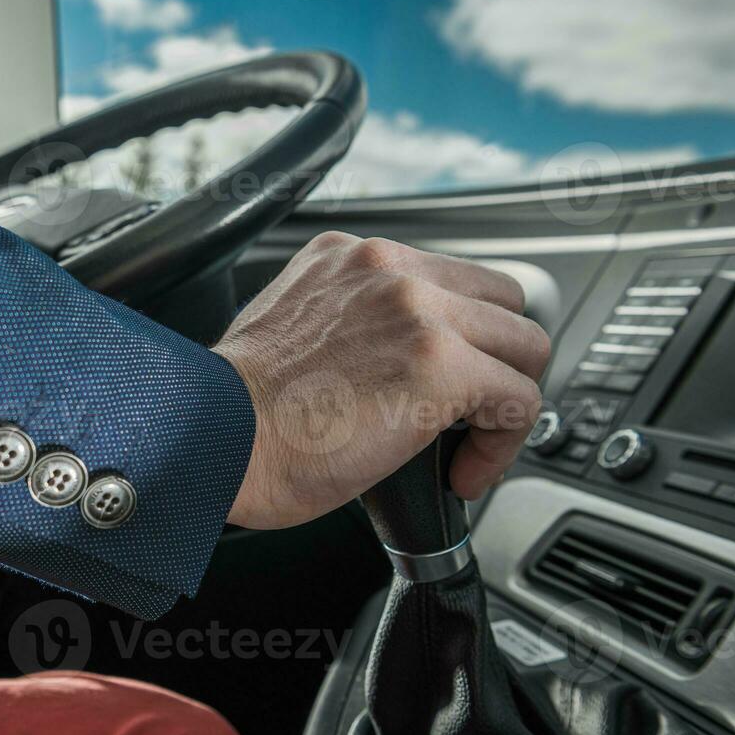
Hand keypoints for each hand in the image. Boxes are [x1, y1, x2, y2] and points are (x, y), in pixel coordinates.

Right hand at [214, 233, 549, 529]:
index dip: (459, 338)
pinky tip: (462, 475)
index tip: (440, 387)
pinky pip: (519, 400)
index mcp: (350, 258)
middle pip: (501, 301)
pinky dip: (501, 445)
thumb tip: (367, 368)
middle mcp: (389, 269)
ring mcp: (420, 313)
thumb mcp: (283, 330)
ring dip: (505, 400)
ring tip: (469, 447)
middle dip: (495, 360)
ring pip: (524, 345)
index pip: (445, 279)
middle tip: (469, 414)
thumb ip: (337, 325)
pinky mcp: (442, 367)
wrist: (210, 438)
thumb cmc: (229, 412)